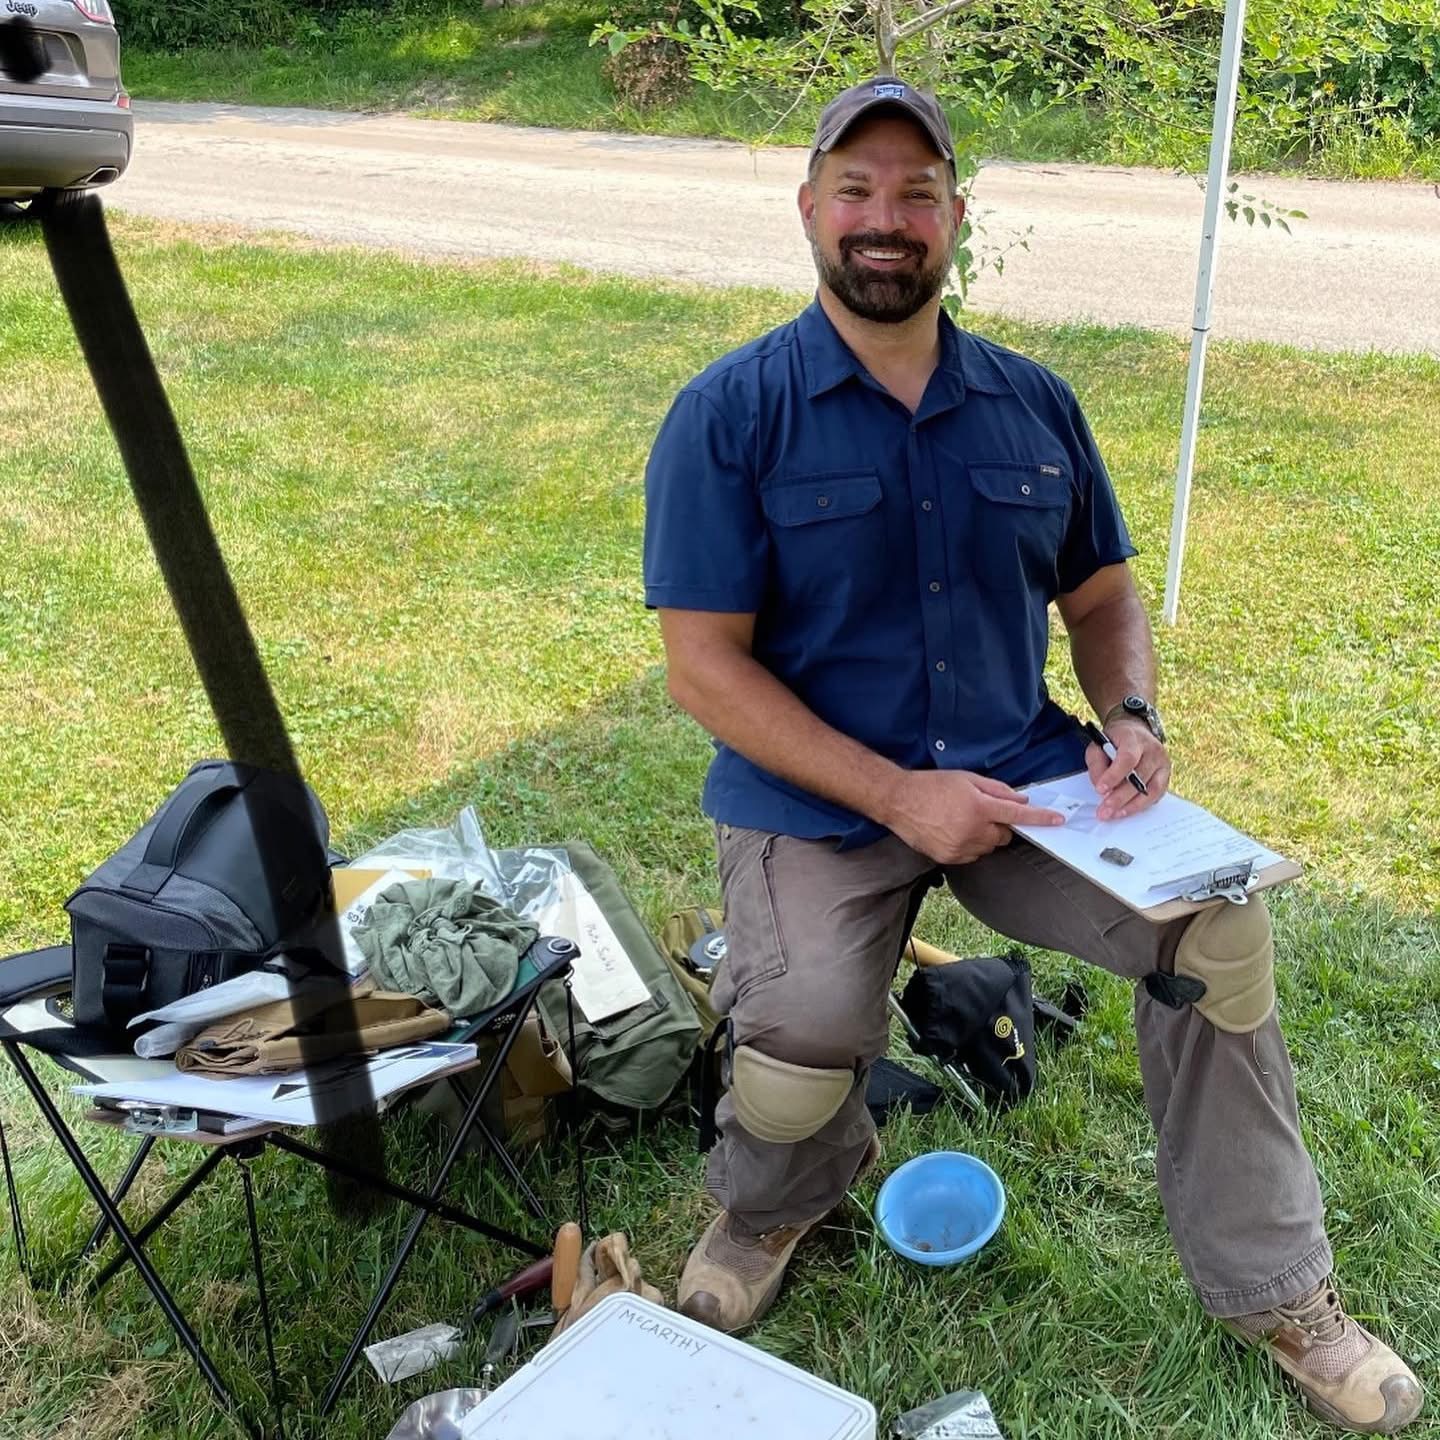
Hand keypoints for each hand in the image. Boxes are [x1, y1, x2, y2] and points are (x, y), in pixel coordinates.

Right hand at [883, 768, 1064, 865]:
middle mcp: (972, 830)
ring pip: (988, 847)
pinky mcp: (949, 858)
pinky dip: (970, 845)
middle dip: (999, 825)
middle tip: (981, 812)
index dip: (1040, 818)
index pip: (1017, 814)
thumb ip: (997, 790)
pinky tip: (952, 830)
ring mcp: (960, 847)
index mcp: (979, 807)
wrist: (898, 800)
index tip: (1057, 820)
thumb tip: (1020, 800)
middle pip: (1004, 836)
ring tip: (961, 820)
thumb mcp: (967, 778)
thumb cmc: (931, 785)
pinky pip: (972, 855)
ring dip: (984, 836)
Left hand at [1085, 717, 1171, 819]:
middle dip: (1120, 797)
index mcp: (1134, 738)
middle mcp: (1153, 750)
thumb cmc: (1115, 741)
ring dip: (1132, 806)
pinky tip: (1128, 810)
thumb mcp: (1098, 746)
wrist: (1135, 733)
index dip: (1114, 776)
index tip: (1100, 790)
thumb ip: (1096, 765)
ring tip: (1115, 814)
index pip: (1127, 759)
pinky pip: (1157, 795)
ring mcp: (1163, 763)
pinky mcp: (1166, 775)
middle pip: (1139, 777)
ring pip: (1151, 789)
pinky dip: (1142, 805)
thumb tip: (1101, 788)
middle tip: (1105, 810)